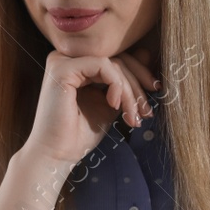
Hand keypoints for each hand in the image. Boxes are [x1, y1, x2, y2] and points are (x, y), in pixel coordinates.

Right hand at [22, 49, 161, 167]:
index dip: (139, 75)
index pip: (115, 59)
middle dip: (137, 85)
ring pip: (112, 63)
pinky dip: (116, 85)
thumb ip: (123, 80)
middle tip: (146, 111)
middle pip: (116, 58)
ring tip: (131, 115)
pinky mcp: (62, 68)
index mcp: (75, 65)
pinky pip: (103, 65)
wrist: (56, 155)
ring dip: (129, 91)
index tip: (152, 96)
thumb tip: (145, 53)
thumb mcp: (111, 103)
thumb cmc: (79, 134)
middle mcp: (66, 58)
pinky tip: (113, 105)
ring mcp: (62, 61)